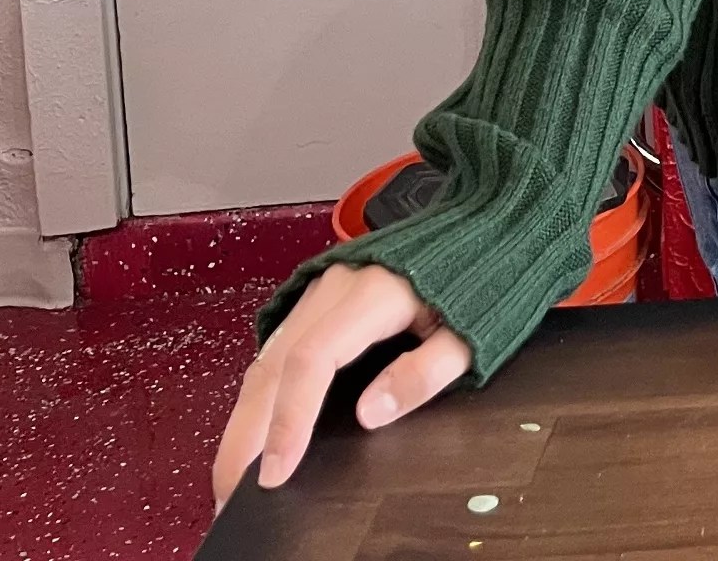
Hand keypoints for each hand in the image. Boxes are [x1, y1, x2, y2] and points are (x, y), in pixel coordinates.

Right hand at [212, 263, 471, 507]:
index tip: (276, 472)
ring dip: (246, 417)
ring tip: (235, 470)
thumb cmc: (481, 278)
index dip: (289, 421)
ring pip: (268, 357)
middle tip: (233, 490)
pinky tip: (254, 426)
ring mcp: (322, 289)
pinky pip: (278, 347)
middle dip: (248, 433)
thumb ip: (424, 372)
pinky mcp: (318, 298)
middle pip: (274, 365)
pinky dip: (260, 392)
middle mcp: (336, 286)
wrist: (484, 227)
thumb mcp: (471, 331)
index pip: (312, 361)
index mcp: (373, 292)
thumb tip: (371, 412)